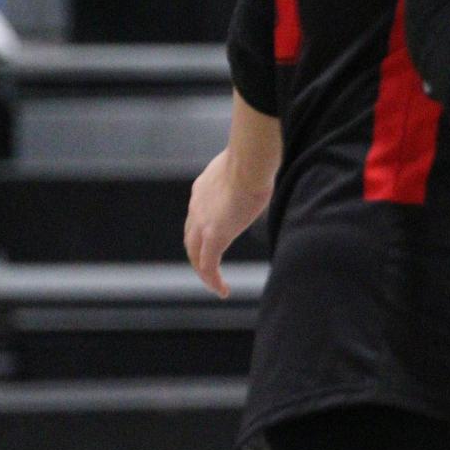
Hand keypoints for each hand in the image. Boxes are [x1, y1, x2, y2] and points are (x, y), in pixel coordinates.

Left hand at [184, 147, 274, 297]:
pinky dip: (212, 280)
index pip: (197, 215)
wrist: (249, 162)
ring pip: (195, 255)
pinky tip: (222, 291)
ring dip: (203, 270)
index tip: (216, 237)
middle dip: (197, 255)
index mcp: (201, 190)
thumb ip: (243, 175)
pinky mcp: (214, 237)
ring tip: (215, 284)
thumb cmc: (254, 159)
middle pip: (190, 239)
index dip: (202, 230)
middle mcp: (196, 208)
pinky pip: (208, 266)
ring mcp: (202, 224)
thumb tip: (258, 172)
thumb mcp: (244, 167)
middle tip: (209, 268)